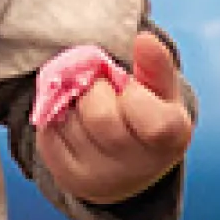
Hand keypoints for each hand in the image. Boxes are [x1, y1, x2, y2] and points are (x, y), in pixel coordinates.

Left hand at [36, 31, 192, 204]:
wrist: (128, 164)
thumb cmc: (148, 114)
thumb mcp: (161, 89)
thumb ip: (156, 63)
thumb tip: (143, 40)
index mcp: (170, 140)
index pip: (148, 117)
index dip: (132, 94)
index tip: (130, 89)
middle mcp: (138, 167)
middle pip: (100, 118)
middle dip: (96, 92)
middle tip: (104, 91)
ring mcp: (102, 177)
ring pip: (70, 122)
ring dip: (74, 103)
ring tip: (90, 107)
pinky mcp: (70, 178)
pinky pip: (48, 133)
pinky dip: (57, 118)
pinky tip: (75, 121)